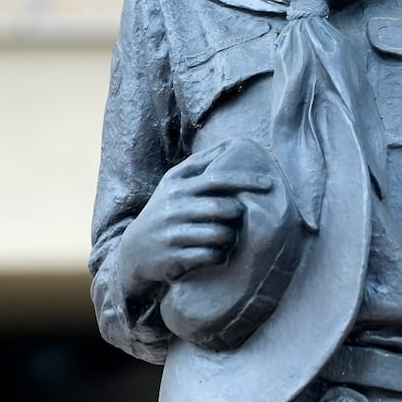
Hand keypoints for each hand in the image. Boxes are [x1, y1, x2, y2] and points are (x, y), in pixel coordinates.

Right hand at [118, 149, 274, 293]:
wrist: (133, 251)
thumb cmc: (163, 213)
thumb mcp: (173, 185)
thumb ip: (199, 166)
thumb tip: (231, 144)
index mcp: (176, 185)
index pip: (217, 177)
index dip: (245, 180)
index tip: (268, 184)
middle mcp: (173, 206)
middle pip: (221, 208)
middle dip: (237, 214)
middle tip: (238, 219)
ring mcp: (172, 232)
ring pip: (219, 234)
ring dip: (229, 237)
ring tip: (226, 237)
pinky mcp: (174, 256)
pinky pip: (211, 255)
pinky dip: (220, 255)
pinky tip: (217, 253)